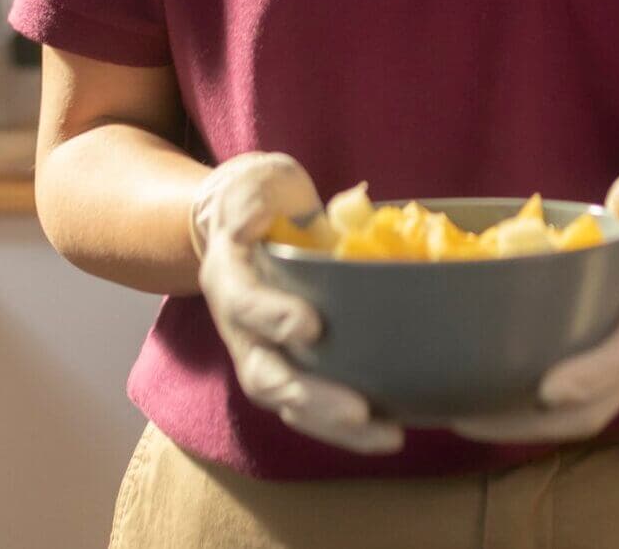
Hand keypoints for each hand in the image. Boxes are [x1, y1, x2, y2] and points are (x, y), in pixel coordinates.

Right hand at [191, 151, 404, 454]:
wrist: (250, 218)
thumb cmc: (258, 197)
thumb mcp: (251, 182)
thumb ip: (249, 198)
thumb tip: (254, 215)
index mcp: (229, 277)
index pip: (244, 304)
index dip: (273, 318)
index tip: (312, 327)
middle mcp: (241, 327)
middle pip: (265, 375)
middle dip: (311, 397)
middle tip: (358, 409)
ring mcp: (265, 352)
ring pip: (290, 403)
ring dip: (334, 425)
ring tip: (387, 435)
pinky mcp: (294, 364)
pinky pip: (313, 404)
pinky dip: (346, 425)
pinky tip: (389, 430)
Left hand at [447, 167, 618, 444]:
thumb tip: (595, 214)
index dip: (591, 375)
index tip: (544, 389)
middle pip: (599, 406)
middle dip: (532, 421)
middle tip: (466, 415)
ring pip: (586, 417)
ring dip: (527, 425)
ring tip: (464, 415)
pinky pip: (582, 408)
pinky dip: (537, 415)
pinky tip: (491, 403)